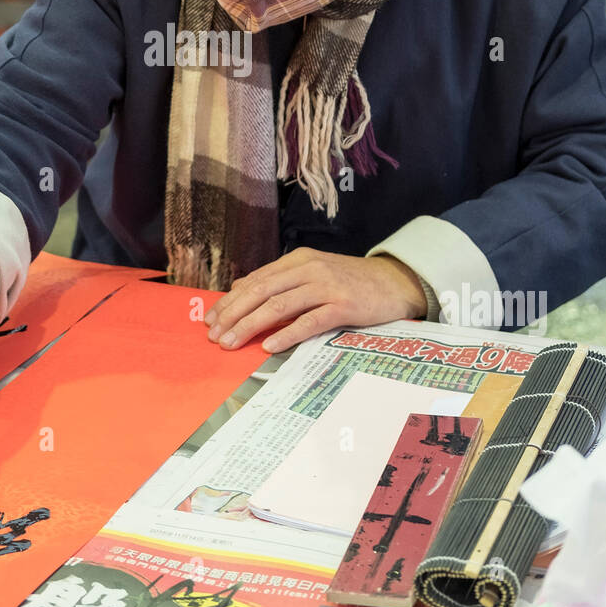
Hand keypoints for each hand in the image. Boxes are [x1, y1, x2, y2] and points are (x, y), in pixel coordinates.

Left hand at [204, 249, 426, 353]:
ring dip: (251, 325)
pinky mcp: (344, 305)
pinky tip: (269, 346)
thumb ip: (280, 281)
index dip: (230, 301)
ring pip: (280, 305)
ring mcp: (327, 286)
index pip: (255, 281)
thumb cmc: (350, 282)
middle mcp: (309, 269)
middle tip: (214, 335)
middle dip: (234, 314)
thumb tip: (241, 290)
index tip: (210, 320)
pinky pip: (310, 321)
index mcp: (297, 260)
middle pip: (262, 291)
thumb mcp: (312, 274)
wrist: (395, 282)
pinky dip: (287, 334)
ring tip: (232, 343)